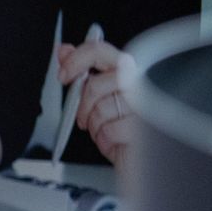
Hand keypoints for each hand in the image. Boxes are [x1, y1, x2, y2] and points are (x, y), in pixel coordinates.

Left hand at [57, 38, 135, 165]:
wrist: (147, 160)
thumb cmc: (123, 129)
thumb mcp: (99, 98)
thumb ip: (83, 71)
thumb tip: (64, 50)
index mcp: (130, 70)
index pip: (99, 51)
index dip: (75, 60)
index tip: (64, 75)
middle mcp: (142, 82)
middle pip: (95, 84)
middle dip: (84, 106)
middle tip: (86, 117)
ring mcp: (147, 104)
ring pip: (101, 109)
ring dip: (96, 126)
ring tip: (108, 131)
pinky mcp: (147, 128)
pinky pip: (110, 130)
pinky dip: (106, 140)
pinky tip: (118, 141)